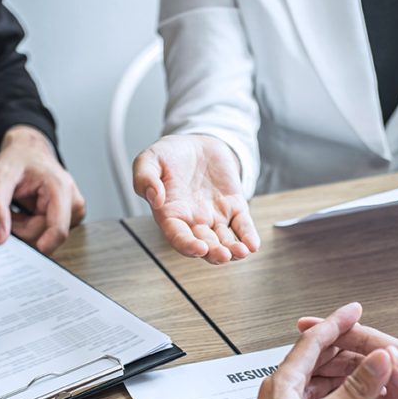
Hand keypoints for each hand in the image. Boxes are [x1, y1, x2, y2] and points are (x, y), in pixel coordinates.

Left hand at [0, 125, 85, 253]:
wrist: (27, 151)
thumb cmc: (18, 159)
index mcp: (61, 188)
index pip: (58, 230)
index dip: (41, 245)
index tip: (22, 251)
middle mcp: (72, 200)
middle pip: (47, 235)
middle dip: (22, 230)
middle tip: (7, 215)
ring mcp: (72, 210)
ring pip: (45, 236)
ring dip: (25, 229)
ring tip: (16, 210)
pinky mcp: (68, 217)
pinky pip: (46, 233)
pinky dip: (30, 227)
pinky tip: (25, 213)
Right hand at [133, 135, 259, 263]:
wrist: (196, 143)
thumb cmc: (169, 155)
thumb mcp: (149, 160)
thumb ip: (145, 178)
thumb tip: (155, 197)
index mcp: (171, 215)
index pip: (177, 237)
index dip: (187, 245)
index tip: (199, 248)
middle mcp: (193, 221)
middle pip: (204, 245)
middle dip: (214, 253)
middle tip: (223, 255)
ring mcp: (215, 217)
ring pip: (224, 241)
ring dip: (233, 251)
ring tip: (241, 252)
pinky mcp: (233, 207)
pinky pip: (242, 225)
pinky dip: (248, 235)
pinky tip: (253, 244)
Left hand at [232, 303, 392, 398]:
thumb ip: (353, 390)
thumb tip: (378, 361)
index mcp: (283, 382)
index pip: (313, 342)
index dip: (336, 323)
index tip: (354, 310)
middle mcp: (283, 392)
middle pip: (317, 359)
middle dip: (345, 348)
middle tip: (370, 343)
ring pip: (320, 382)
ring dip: (345, 373)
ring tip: (369, 371)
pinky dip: (340, 397)